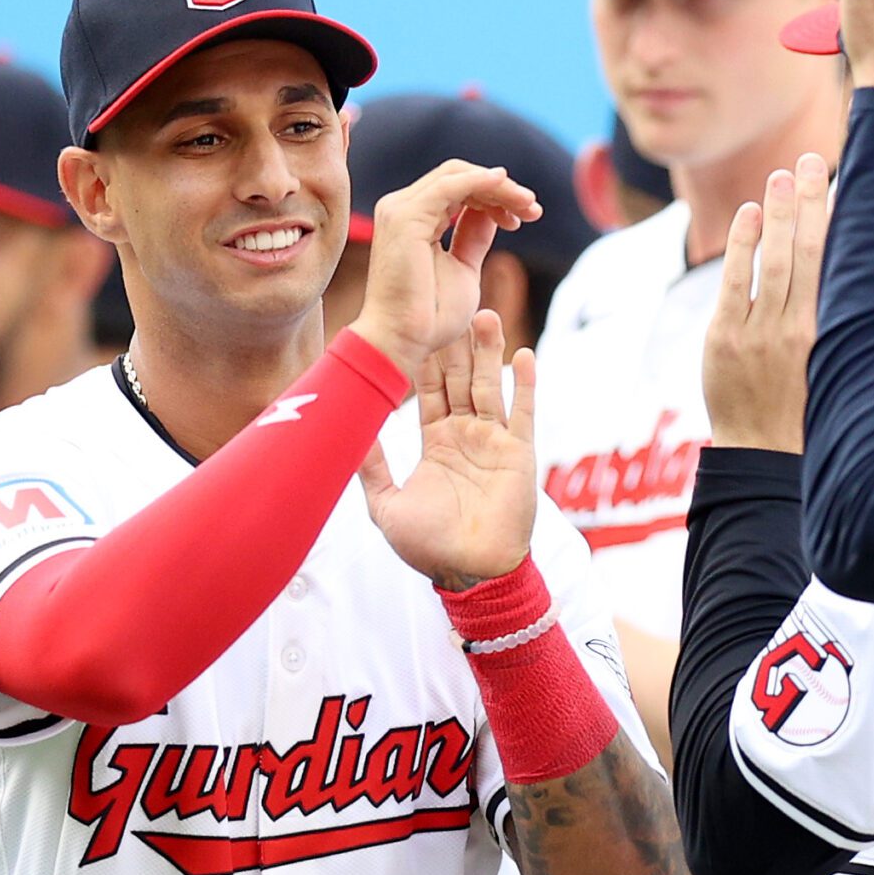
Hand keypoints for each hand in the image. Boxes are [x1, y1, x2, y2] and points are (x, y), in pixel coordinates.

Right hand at [345, 160, 541, 378]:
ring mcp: (401, 209)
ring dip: (499, 187)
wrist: (404, 342)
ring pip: (458, 176)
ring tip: (528, 206)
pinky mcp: (407, 217)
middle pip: (459, 176)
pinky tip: (506, 186)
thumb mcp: (463, 268)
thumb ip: (473, 237)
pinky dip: (481, 182)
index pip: (457, 189)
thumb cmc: (430, 318)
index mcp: (413, 219)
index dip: (494, 197)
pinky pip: (451, 185)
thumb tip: (493, 214)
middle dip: (502, 189)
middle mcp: (402, 208)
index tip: (523, 220)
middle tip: (533, 209)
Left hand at [358, 311, 536, 589]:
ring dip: (487, 352)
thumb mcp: (386, 506)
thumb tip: (349, 432)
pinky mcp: (520, 454)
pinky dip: (524, 384)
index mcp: (436, 443)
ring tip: (485, 314)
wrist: (471, 574)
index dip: (424, 357)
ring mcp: (495, 442)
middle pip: (459, 378)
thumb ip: (371, 468)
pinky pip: (524, 413)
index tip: (416, 323)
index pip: (428, 390)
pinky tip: (522, 354)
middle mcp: (466, 436)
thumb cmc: (429, 547)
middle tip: (451, 301)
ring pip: (489, 386)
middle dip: (456, 342)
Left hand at [702, 154, 830, 451]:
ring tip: (782, 175)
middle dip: (809, 204)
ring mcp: (758, 333)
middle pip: (806, 253)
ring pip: (772, 262)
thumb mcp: (838, 368)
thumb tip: (872, 283)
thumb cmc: (809, 409)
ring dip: (777, 214)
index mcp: (829, 336)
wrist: (764, 456)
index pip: (835, 266)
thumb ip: (848, 322)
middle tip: (811, 162)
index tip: (844, 185)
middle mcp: (797, 329)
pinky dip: (742, 246)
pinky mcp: (724, 339)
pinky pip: (735, 282)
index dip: (837, 223)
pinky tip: (750, 214)